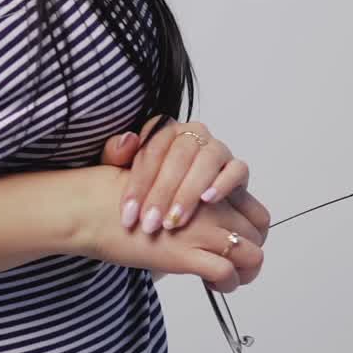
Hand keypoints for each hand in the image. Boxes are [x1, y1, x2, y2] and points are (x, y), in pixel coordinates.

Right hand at [75, 164, 267, 292]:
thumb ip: (188, 196)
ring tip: (224, 278)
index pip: (256, 211)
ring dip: (243, 272)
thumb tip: (203, 215)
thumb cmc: (116, 196)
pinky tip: (210, 284)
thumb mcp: (159, 184)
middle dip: (250, 254)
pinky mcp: (185, 254)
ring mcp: (199, 228)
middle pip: (258, 234)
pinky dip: (225, 284)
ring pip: (251, 254)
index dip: (253, 231)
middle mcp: (208, 203)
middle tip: (233, 266)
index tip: (238, 242)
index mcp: (203, 183)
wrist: (90, 207)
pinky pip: (226, 273)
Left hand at [117, 116, 268, 237]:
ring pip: (205, 162)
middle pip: (177, 157)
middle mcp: (192, 133)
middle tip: (150, 224)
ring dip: (188, 193)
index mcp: (163, 129)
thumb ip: (116, 153)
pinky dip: (223, 183)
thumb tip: (128, 139)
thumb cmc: (149, 183)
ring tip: (174, 221)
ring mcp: (216, 148)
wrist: (176, 197)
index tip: (129, 213)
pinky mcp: (236, 166)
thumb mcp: (122, 169)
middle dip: (161, 194)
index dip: (138, 183)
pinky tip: (208, 201)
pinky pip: (236, 169)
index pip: (150, 149)